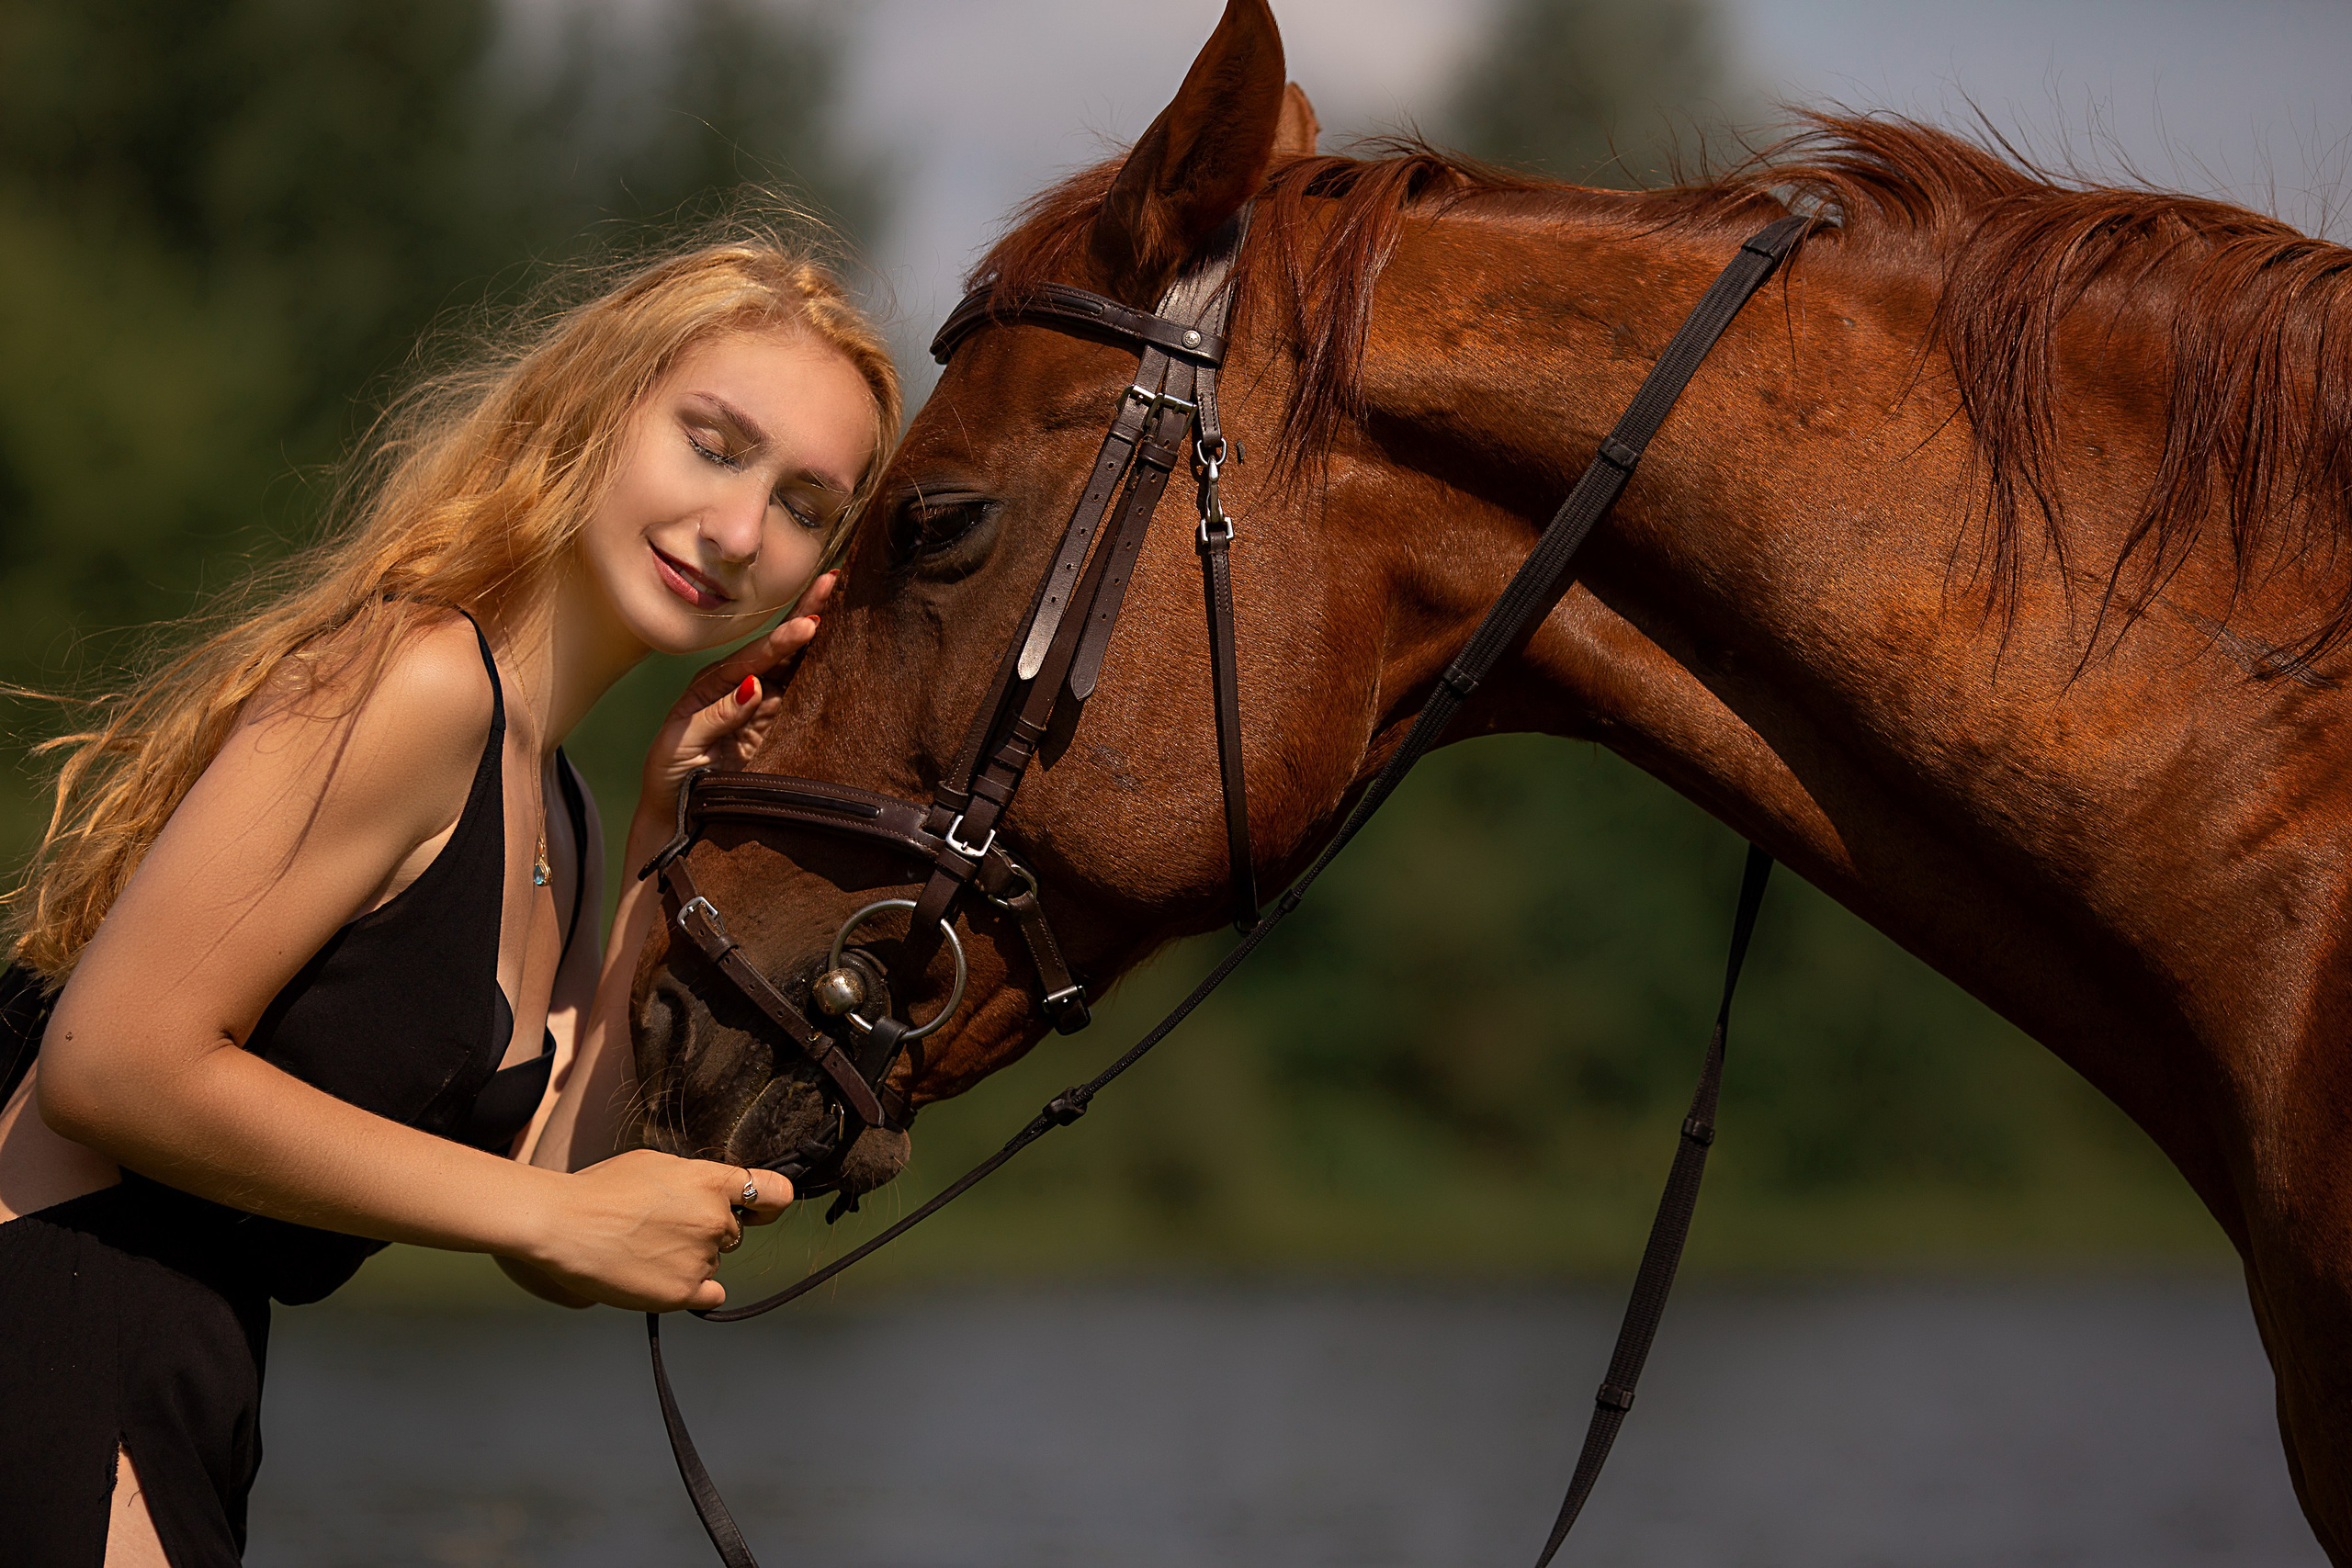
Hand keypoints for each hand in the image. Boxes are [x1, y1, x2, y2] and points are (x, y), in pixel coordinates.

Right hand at [524, 1148, 793, 1311]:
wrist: (563, 1225)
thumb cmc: (600, 1189)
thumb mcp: (656, 1164)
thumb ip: (695, 1179)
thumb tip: (713, 1192)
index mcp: (710, 1181)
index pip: (774, 1192)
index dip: (772, 1202)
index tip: (766, 1209)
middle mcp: (714, 1220)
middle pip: (733, 1232)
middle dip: (709, 1231)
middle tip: (665, 1228)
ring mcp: (701, 1258)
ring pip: (714, 1261)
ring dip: (692, 1259)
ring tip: (646, 1249)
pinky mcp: (684, 1292)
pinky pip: (710, 1294)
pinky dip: (693, 1289)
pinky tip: (662, 1276)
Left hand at [639, 573, 836, 829]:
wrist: (678, 814)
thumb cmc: (669, 773)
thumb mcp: (680, 741)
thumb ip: (716, 714)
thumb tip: (754, 686)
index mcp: (715, 682)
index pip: (754, 656)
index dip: (782, 640)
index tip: (809, 625)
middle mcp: (744, 686)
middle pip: (782, 647)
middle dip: (808, 614)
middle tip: (835, 583)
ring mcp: (765, 706)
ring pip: (800, 667)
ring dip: (825, 640)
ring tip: (848, 606)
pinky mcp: (780, 729)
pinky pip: (809, 700)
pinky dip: (830, 678)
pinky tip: (849, 658)